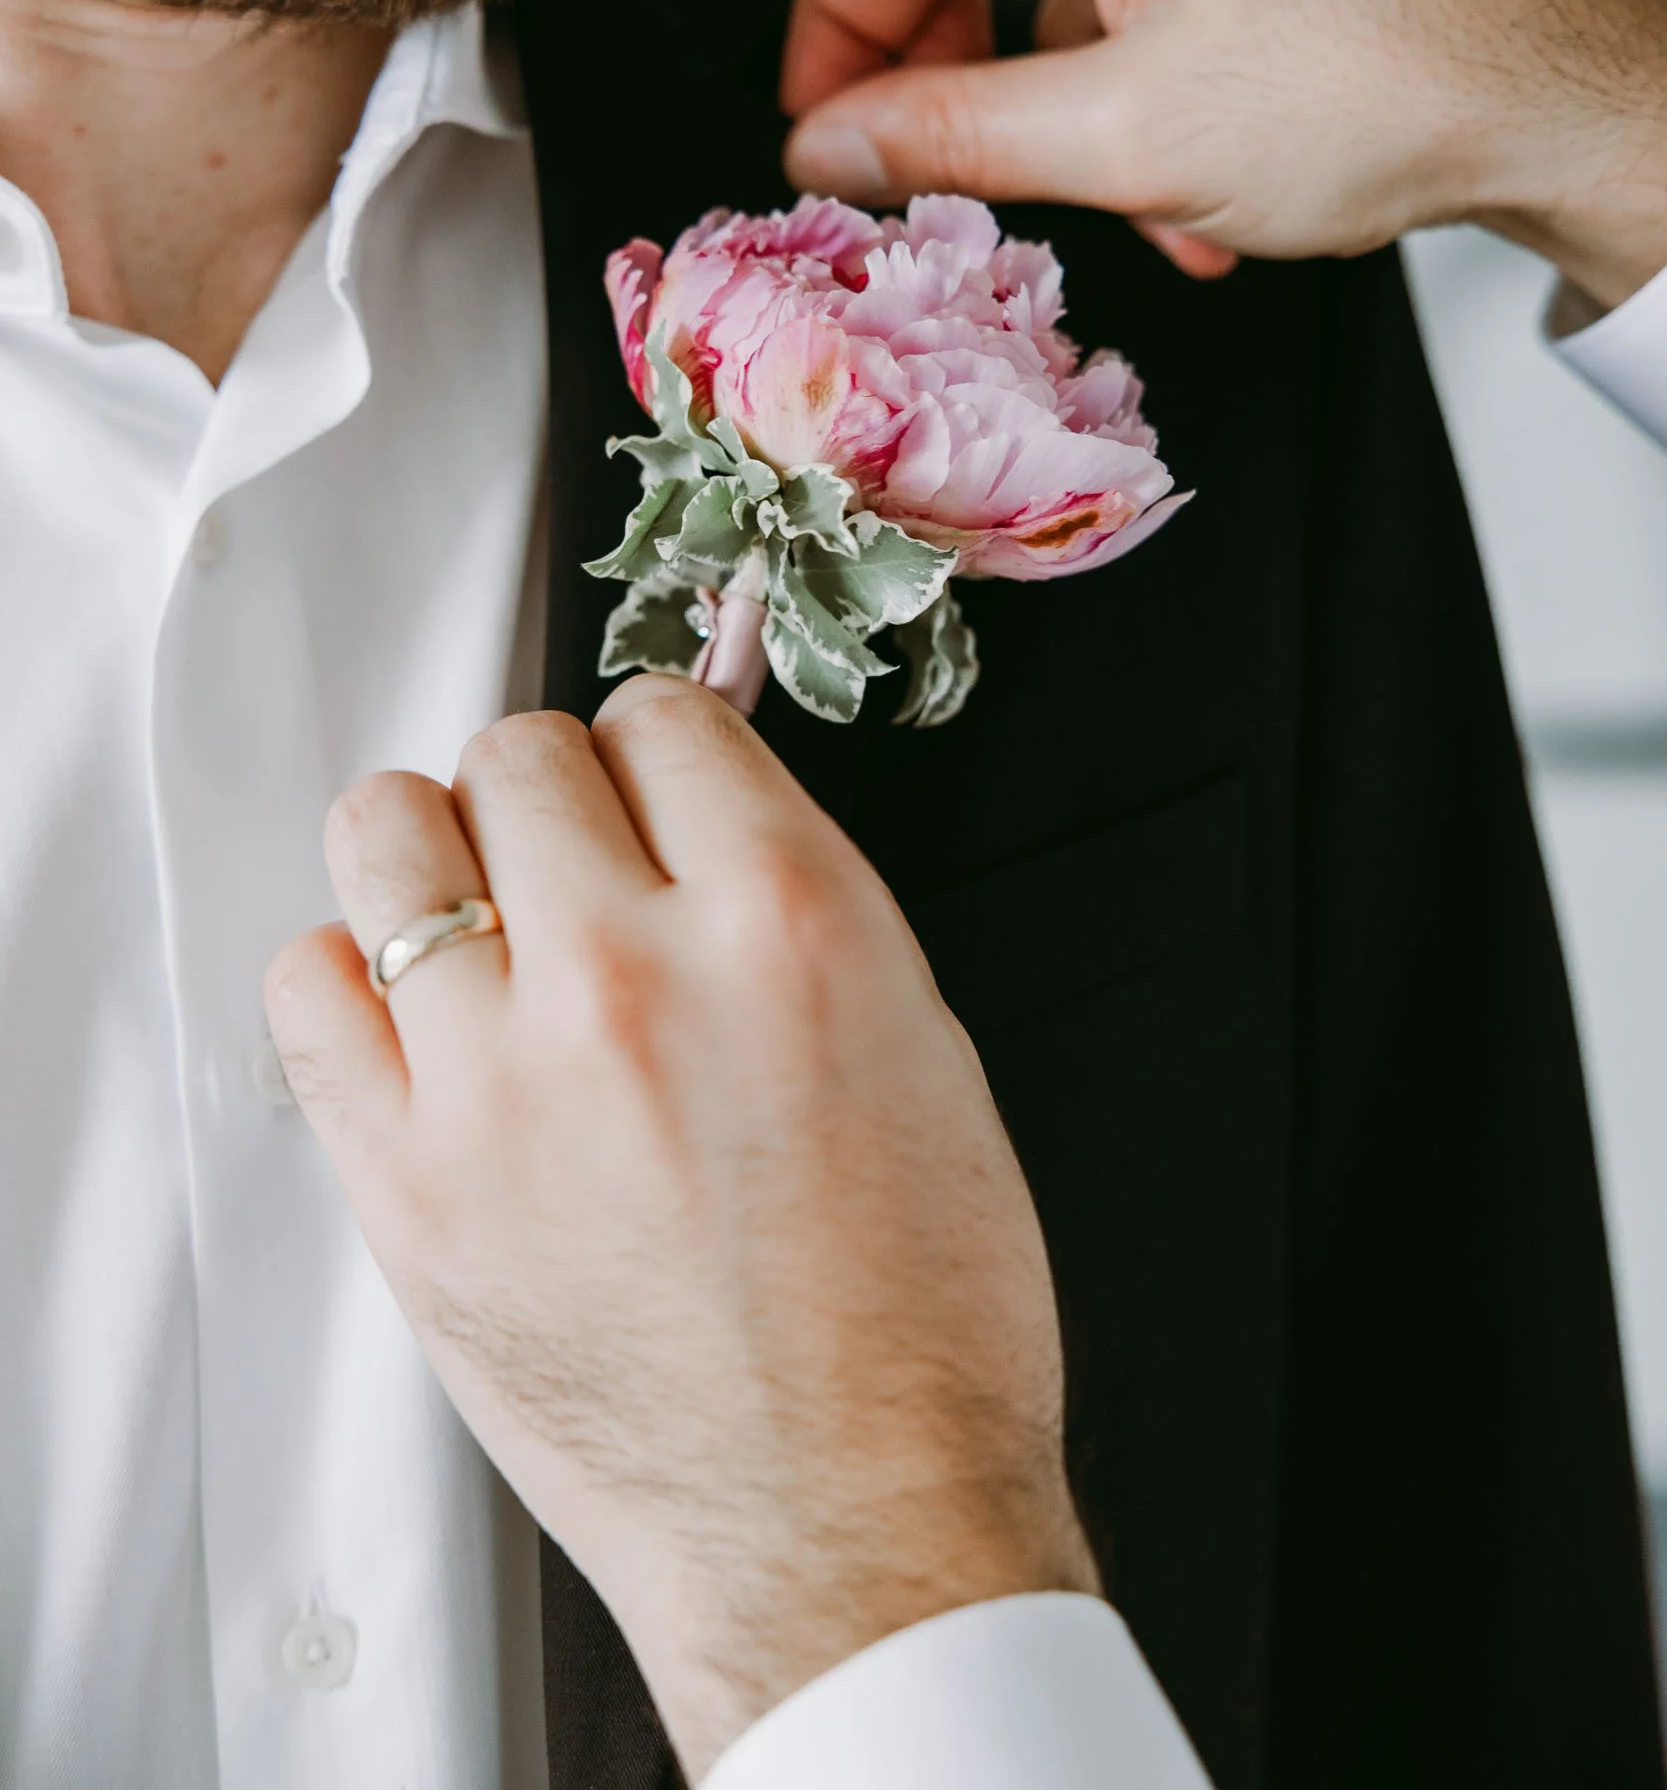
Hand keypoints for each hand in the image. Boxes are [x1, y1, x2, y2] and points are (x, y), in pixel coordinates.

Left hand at [265, 680, 1097, 1779]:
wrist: (853, 1527)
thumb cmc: (913, 1314)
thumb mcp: (918, 1043)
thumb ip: (789, 900)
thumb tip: (694, 804)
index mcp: (789, 925)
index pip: (661, 716)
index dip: (659, 750)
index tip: (651, 791)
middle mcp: (635, 977)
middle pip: (514, 753)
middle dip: (551, 795)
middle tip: (573, 868)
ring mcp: (502, 1080)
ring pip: (387, 831)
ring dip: (434, 854)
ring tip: (474, 919)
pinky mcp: (406, 1186)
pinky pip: (306, 986)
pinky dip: (349, 979)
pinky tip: (416, 1023)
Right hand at [781, 0, 1666, 313]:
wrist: (1561, 92)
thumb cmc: (1377, 81)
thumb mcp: (1122, 134)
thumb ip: (944, 135)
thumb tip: (822, 148)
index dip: (833, 24)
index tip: (812, 132)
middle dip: (933, 51)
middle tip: (912, 155)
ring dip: (1043, 94)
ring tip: (1099, 209)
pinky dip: (1121, 85)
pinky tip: (1181, 196)